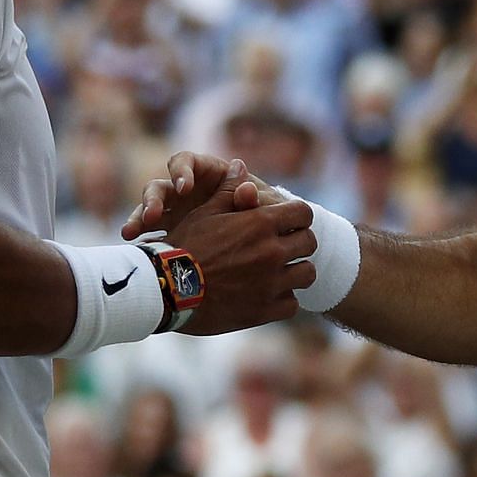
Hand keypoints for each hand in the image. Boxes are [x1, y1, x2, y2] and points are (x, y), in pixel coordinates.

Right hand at [122, 151, 279, 239]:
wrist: (260, 246)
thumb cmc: (262, 215)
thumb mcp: (262, 209)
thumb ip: (255, 200)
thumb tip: (248, 189)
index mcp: (205, 175)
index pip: (185, 162)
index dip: (181, 171)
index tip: (184, 187)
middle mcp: (183, 192)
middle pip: (159, 187)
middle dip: (152, 199)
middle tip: (153, 215)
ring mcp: (173, 214)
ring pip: (146, 210)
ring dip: (138, 219)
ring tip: (130, 232)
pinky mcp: (169, 235)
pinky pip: (149, 236)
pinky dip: (142, 241)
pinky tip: (134, 249)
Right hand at [163, 177, 315, 336]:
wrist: (167, 290)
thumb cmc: (184, 247)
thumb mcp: (205, 213)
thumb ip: (229, 191)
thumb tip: (241, 165)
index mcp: (260, 223)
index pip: (303, 214)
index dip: (297, 216)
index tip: (289, 222)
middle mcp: (272, 251)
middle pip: (309, 243)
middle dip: (299, 242)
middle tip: (285, 246)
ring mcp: (271, 283)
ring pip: (307, 274)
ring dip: (295, 270)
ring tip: (280, 271)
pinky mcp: (265, 311)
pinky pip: (292, 304)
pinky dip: (283, 299)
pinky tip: (269, 295)